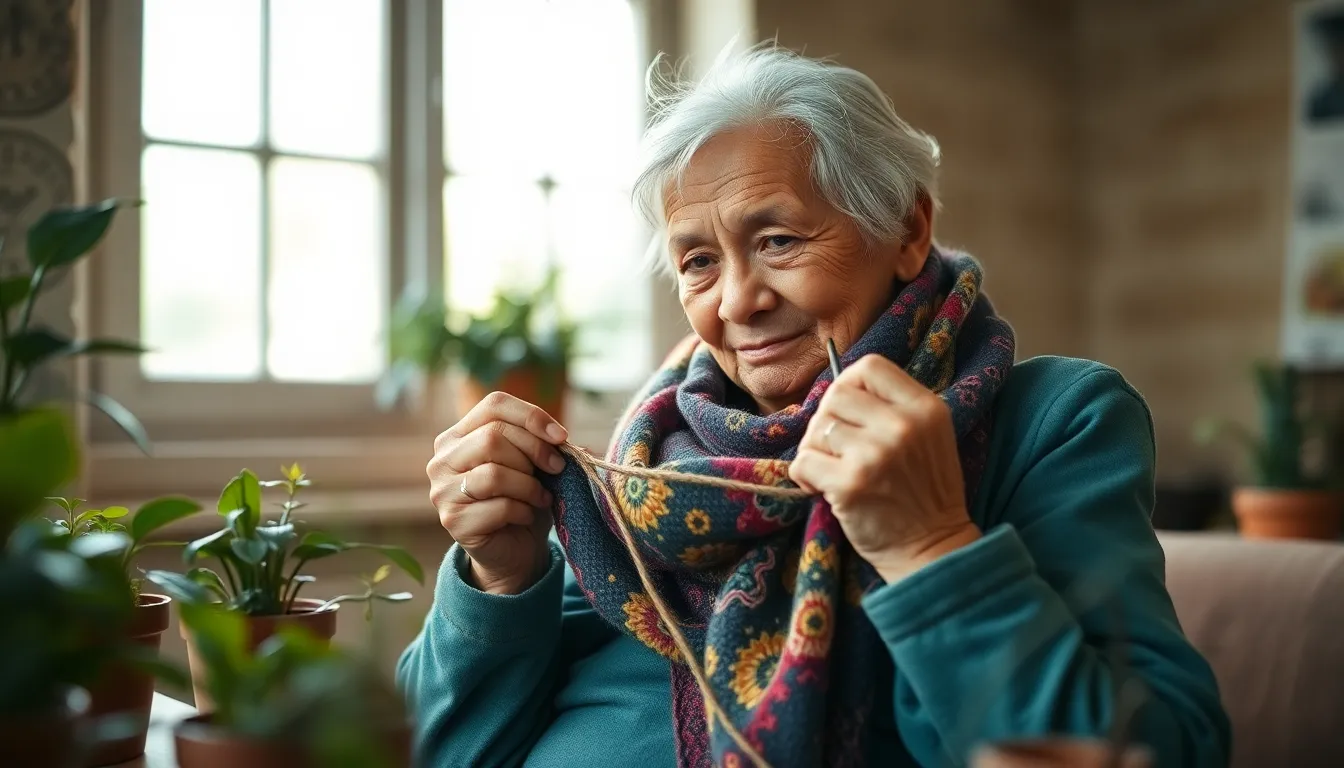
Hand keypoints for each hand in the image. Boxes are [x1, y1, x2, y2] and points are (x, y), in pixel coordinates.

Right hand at [428, 392, 568, 594]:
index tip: (561, 436)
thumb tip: (562, 437)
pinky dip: (524, 510)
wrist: (514, 550)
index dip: (531, 416)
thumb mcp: (534, 464)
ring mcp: (443, 491)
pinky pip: (499, 507)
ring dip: (530, 485)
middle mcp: (443, 459)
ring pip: (494, 473)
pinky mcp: (453, 521)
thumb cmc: (523, 499)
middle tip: (557, 470)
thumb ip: (542, 442)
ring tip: (541, 496)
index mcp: (458, 435)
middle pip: (493, 437)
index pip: (493, 405)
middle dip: (535, 452)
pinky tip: (527, 516)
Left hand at [788, 355, 981, 582]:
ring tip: (833, 470)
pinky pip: (803, 461)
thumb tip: (836, 388)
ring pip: (817, 428)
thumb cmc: (924, 491)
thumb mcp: (928, 436)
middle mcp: (902, 426)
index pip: (870, 366)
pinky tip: (823, 489)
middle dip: (827, 419)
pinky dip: (805, 476)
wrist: (933, 548)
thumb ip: (892, 407)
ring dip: (815, 450)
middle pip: (837, 394)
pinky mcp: (849, 484)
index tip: (847, 409)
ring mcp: (875, 455)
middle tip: (836, 448)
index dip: (848, 382)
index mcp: (925, 408)